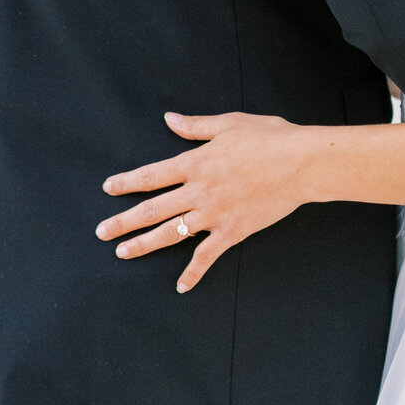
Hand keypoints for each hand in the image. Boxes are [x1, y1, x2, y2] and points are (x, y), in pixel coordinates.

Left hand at [97, 111, 313, 291]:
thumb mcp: (229, 124)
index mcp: (196, 163)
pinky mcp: (232, 231)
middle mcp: (198, 191)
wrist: (302, 163)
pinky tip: (180, 286)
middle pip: (152, 209)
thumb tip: (169, 119)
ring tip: (122, 252)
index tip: (108, 189)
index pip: (152, 175)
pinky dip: (193, 272)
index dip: (127, 182)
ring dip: (144, 244)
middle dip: (124, 222)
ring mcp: (214, 214)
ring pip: (170, 233)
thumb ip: (195, 126)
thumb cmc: (270, 138)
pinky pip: (207, 255)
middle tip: (101, 232)